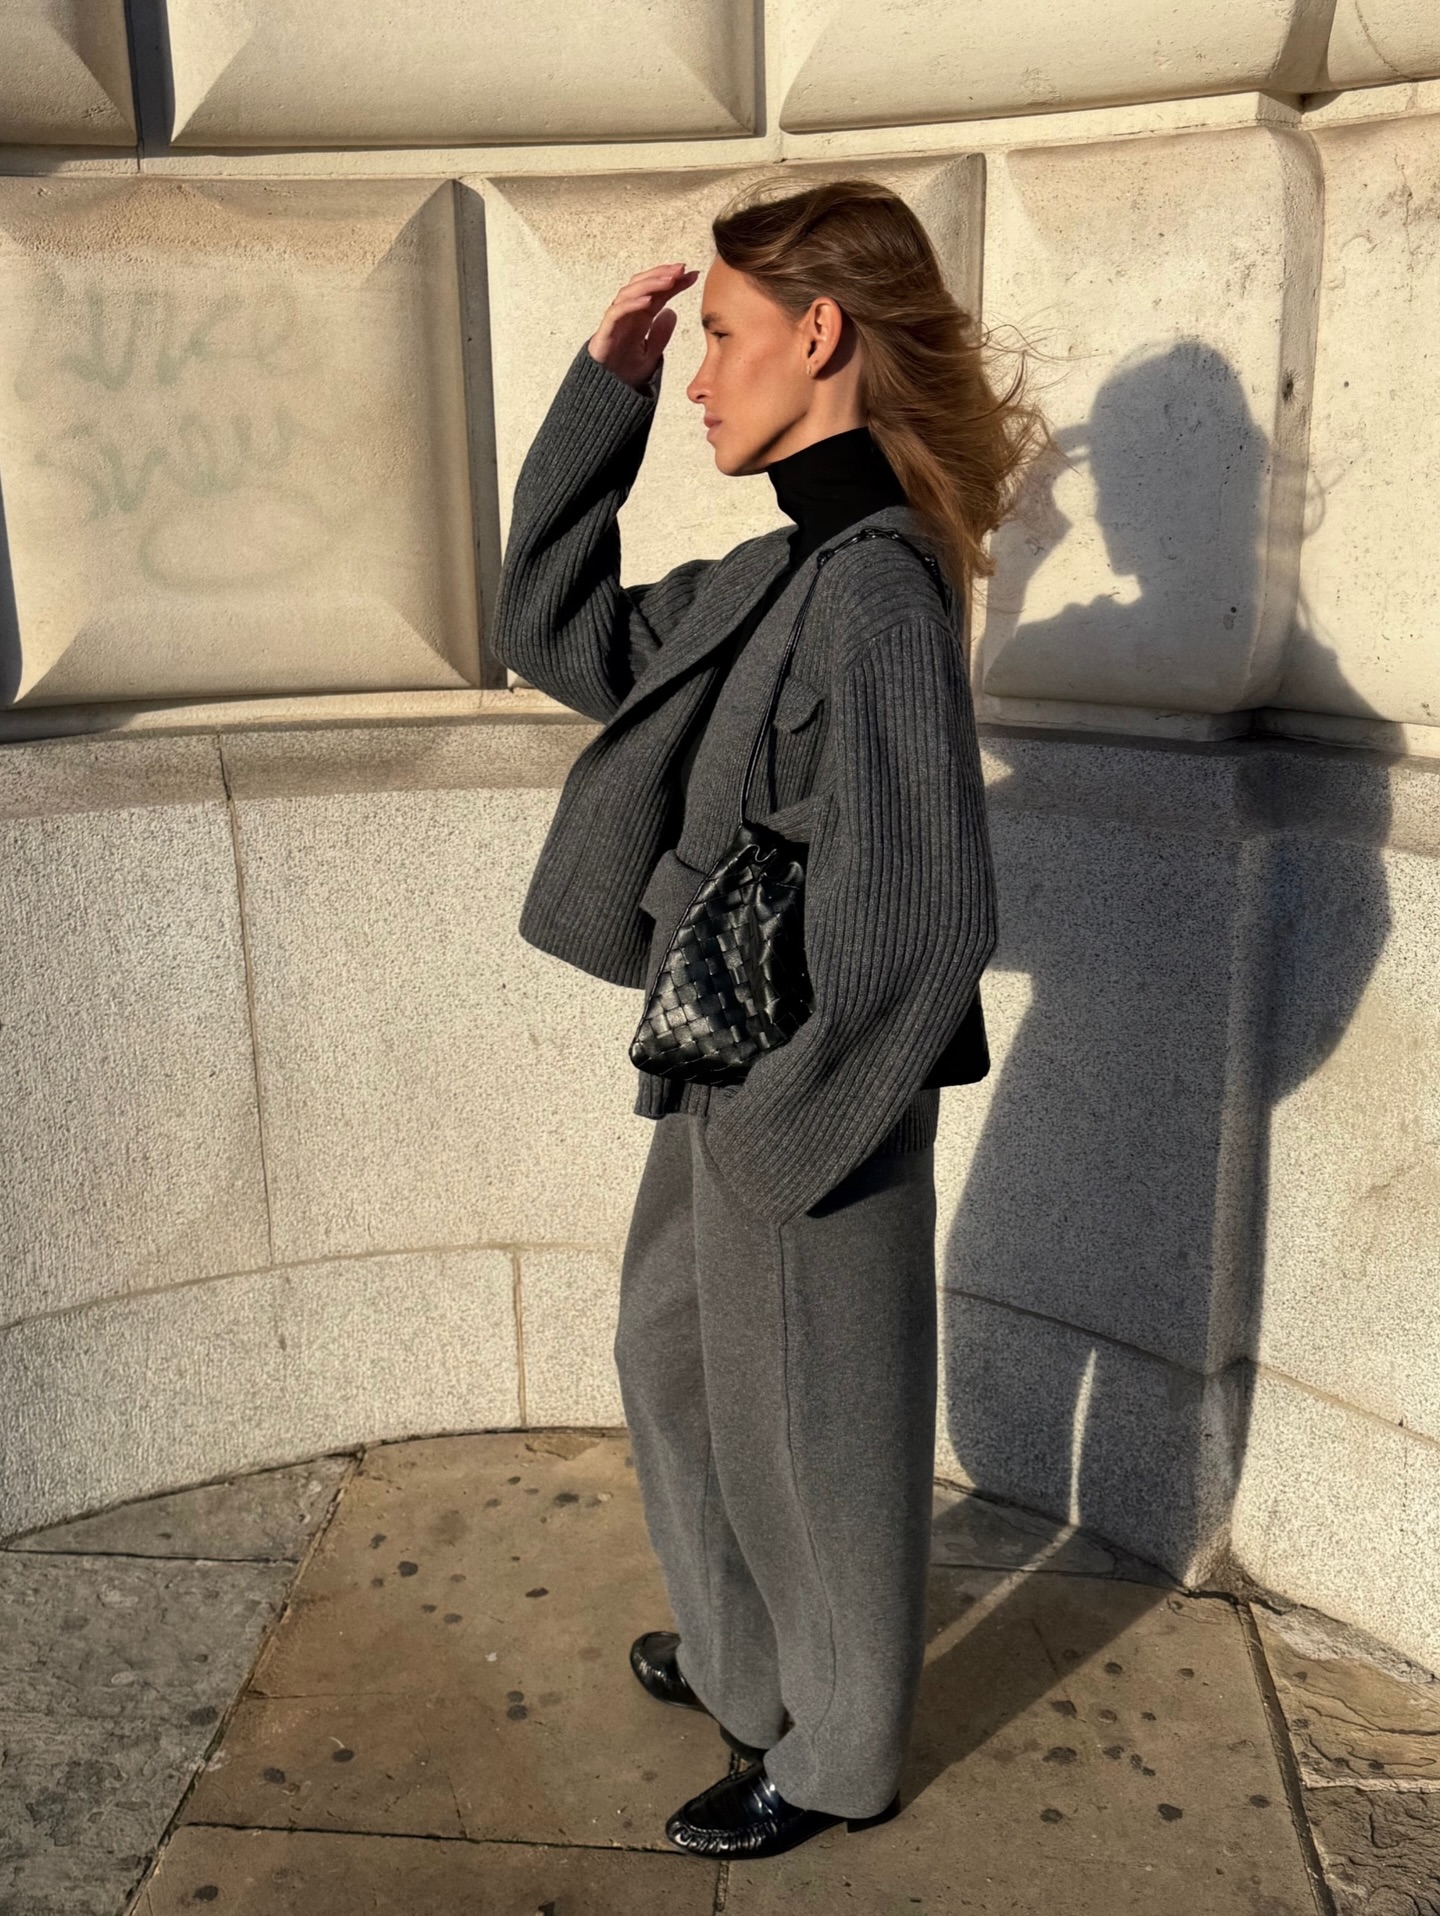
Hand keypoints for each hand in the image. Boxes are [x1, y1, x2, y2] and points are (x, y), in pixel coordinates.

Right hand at [587, 262, 698, 391]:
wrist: (607, 394)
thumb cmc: (625, 373)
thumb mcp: (651, 355)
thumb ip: (661, 335)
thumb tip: (672, 312)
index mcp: (640, 318)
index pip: (658, 293)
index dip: (674, 282)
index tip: (692, 275)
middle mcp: (627, 314)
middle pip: (643, 285)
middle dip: (662, 274)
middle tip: (681, 269)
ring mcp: (615, 320)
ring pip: (630, 292)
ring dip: (650, 284)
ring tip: (669, 280)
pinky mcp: (605, 331)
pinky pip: (617, 312)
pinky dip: (632, 304)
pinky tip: (648, 299)